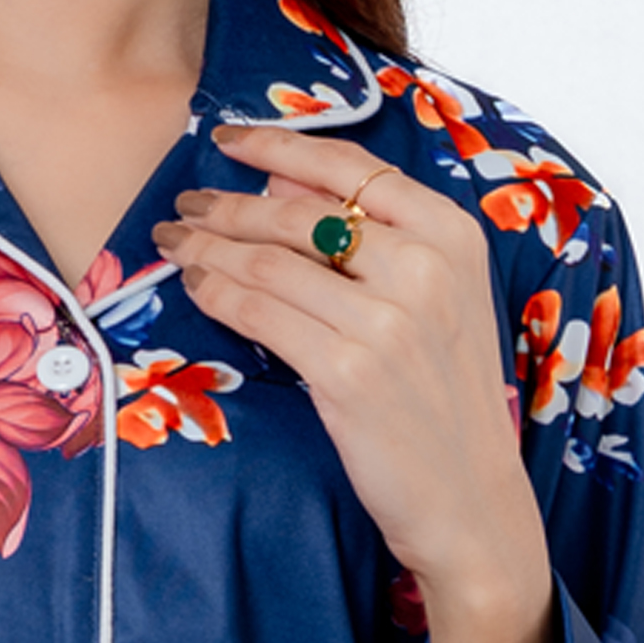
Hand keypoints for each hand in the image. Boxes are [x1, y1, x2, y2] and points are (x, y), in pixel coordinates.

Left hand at [150, 123, 562, 642]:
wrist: (470, 503)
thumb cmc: (443, 406)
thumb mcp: (439, 308)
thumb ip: (382, 249)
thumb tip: (282, 195)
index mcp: (454, 236)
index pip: (352, 167)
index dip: (280, 146)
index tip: (229, 139)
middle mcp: (425, 267)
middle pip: (300, 212)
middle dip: (227, 203)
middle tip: (181, 206)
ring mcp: (387, 319)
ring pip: (269, 261)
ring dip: (207, 246)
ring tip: (172, 244)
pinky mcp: (347, 370)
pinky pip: (260, 312)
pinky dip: (217, 293)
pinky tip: (194, 287)